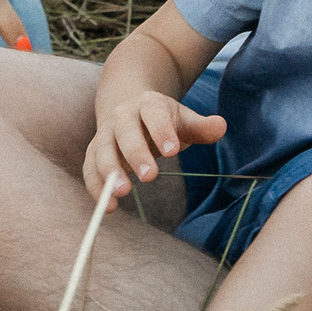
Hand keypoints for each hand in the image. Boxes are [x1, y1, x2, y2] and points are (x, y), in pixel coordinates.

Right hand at [84, 90, 225, 209]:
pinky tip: (109, 206)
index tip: (173, 151)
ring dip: (110, 172)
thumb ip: (201, 127)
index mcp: (148, 104)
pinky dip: (96, 187)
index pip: (154, 114)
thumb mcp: (184, 120)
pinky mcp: (94, 153)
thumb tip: (221, 126)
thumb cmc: (163, 120)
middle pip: (125, 132)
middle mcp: (122, 116)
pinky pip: (90, 169)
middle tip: (150, 176)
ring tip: (123, 194)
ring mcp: (105, 134)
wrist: (130, 108)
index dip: (162, 131)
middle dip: (136, 153)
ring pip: (102, 151)